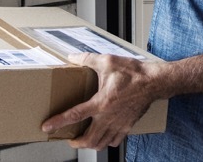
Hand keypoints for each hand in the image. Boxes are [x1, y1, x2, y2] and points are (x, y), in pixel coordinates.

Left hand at [41, 52, 160, 149]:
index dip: (58, 122)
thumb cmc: (133, 72)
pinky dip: (106, 142)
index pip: (75, 115)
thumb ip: (87, 59)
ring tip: (84, 140)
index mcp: (102, 102)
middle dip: (76, 143)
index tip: (47, 127)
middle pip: (88, 140)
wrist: (155, 81)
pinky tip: (103, 135)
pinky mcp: (128, 126)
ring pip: (102, 144)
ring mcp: (119, 124)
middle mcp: (109, 117)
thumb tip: (72, 57)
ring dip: (90, 144)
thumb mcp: (108, 61)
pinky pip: (115, 141)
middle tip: (69, 139)